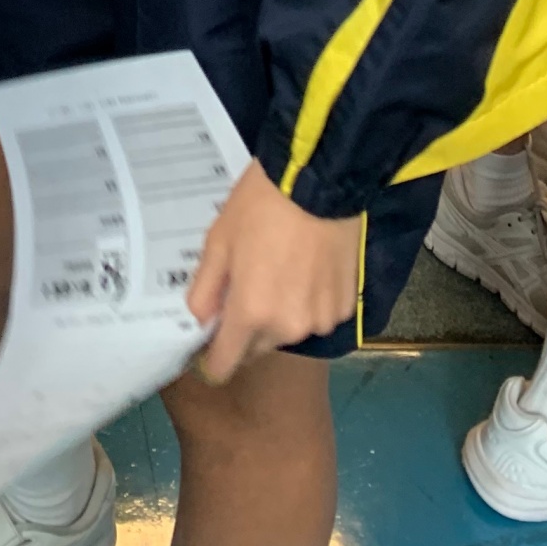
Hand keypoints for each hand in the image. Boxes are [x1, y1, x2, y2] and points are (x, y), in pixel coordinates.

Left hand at [185, 161, 361, 380]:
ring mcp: (320, 320)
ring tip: (280, 271)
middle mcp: (287, 328)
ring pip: (288, 331)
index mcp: (251, 313)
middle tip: (245, 288)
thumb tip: (200, 319)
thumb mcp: (219, 239)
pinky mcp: (346, 307)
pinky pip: (317, 316)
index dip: (212, 360)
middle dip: (246, 329)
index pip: (226, 364)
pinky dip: (309, 302)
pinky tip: (309, 269)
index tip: (207, 346)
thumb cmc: (261, 205)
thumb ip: (205, 288)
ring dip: (279, 315)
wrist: (320, 181)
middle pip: (257, 347)